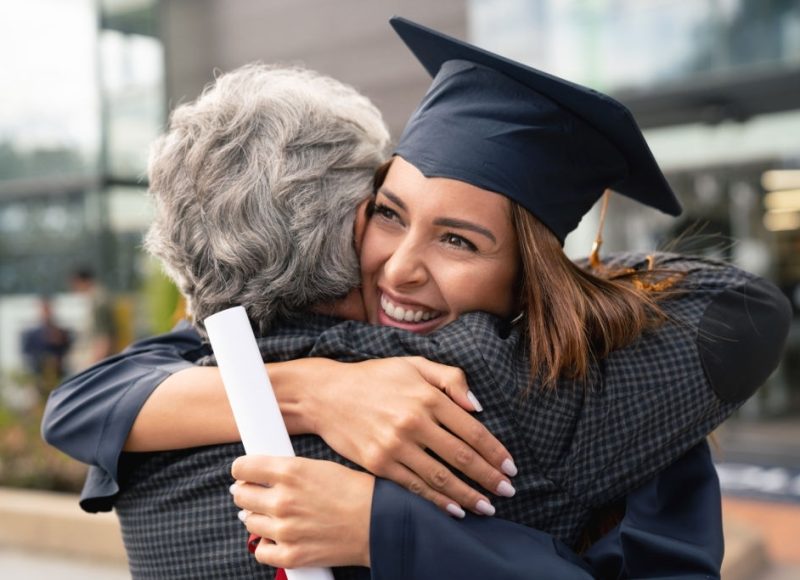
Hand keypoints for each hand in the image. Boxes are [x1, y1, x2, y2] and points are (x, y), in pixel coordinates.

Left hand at [231, 456, 372, 567]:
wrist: (378, 521)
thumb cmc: (354, 490)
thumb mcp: (320, 466)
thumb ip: (288, 470)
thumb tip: (261, 476)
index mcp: (290, 471)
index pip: (242, 468)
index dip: (242, 470)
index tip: (245, 474)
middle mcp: (283, 499)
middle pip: (241, 494)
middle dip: (246, 492)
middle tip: (255, 493)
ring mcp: (285, 529)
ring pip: (248, 521)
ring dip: (256, 517)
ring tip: (273, 515)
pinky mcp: (291, 554)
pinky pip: (260, 551)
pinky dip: (266, 545)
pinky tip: (277, 537)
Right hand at [304, 356, 515, 515]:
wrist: (325, 394)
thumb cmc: (373, 377)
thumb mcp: (413, 365)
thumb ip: (450, 378)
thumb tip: (477, 406)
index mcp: (427, 396)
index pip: (472, 430)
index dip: (495, 451)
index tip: (510, 466)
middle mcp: (413, 421)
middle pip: (462, 457)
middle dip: (489, 477)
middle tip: (508, 490)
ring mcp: (395, 445)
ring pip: (441, 477)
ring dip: (469, 495)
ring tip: (487, 507)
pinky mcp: (378, 463)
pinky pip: (414, 486)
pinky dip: (437, 501)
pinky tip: (454, 509)